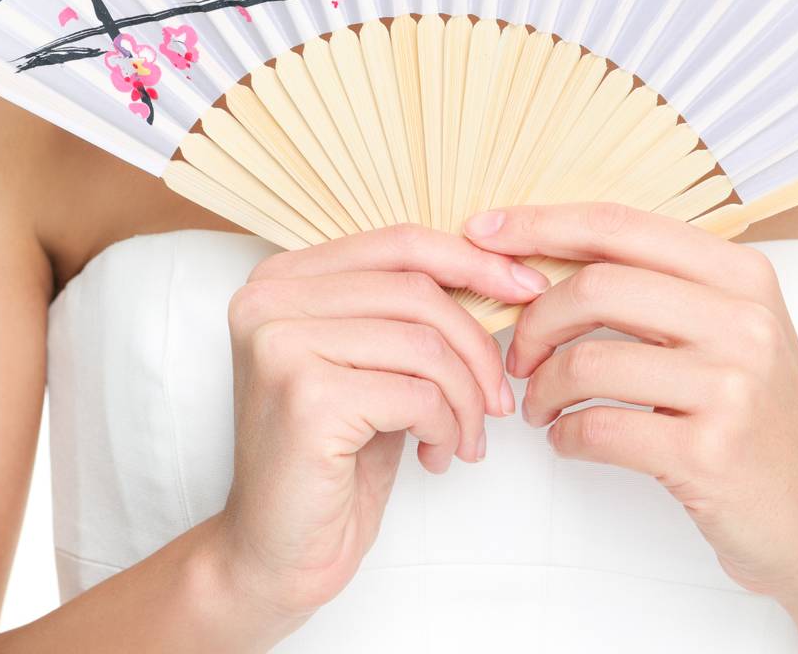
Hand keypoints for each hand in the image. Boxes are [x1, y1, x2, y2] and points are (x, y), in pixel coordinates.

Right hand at [210, 223, 547, 621]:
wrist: (274, 556)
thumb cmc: (333, 459)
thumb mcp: (371, 364)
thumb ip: (407, 310)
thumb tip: (506, 273)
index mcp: (283, 277)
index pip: (400, 242)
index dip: (473, 262)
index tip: (527, 290)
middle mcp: (270, 299)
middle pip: (418, 291)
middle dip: (477, 347)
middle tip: (498, 400)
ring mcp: (282, 345)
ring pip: (424, 343)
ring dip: (464, 398)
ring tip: (463, 438)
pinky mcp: (306, 398)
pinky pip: (416, 394)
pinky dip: (445, 428)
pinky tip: (435, 457)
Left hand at [462, 200, 797, 601]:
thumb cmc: (760, 416)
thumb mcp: (732, 329)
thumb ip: (659, 286)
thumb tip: (544, 255)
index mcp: (741, 273)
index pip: (621, 225)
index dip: (542, 224)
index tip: (483, 232)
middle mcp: (742, 319)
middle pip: (597, 285)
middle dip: (535, 318)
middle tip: (517, 353)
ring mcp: (731, 386)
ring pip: (590, 360)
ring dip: (543, 386)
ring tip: (539, 405)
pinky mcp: (710, 453)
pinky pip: (601, 428)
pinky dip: (566, 435)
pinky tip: (568, 440)